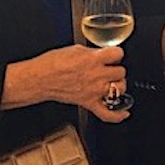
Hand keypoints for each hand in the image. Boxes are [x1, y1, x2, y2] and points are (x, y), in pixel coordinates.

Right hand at [2, 44, 129, 122]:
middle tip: (109, 68)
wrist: (39, 79)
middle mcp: (97, 76)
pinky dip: (117, 115)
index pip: (118, 54)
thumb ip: (93, 52)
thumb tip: (101, 54)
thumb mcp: (76, 49)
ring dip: (118, 85)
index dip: (116, 54)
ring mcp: (94, 91)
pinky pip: (107, 113)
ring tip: (112, 82)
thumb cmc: (52, 63)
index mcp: (94, 59)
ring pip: (120, 89)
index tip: (112, 55)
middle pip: (121, 71)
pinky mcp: (88, 103)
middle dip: (116, 68)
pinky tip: (124, 112)